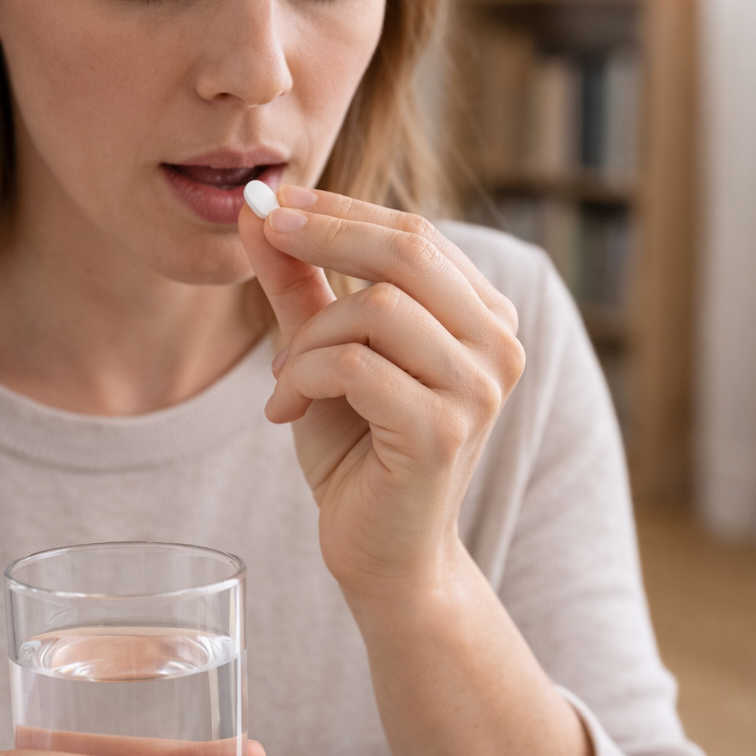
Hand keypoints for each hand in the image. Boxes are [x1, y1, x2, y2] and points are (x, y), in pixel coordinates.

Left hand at [239, 187, 524, 605]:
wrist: (380, 552)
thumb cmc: (357, 448)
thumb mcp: (323, 350)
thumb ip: (300, 282)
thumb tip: (258, 210)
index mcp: (482, 315)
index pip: (414, 233)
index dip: (340, 210)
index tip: (275, 202)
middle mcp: (498, 343)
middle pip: (408, 250)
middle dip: (323, 234)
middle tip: (265, 233)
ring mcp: (478, 388)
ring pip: (376, 309)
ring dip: (307, 337)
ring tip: (284, 376)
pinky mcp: (442, 431)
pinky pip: (355, 367)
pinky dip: (304, 377)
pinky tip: (284, 408)